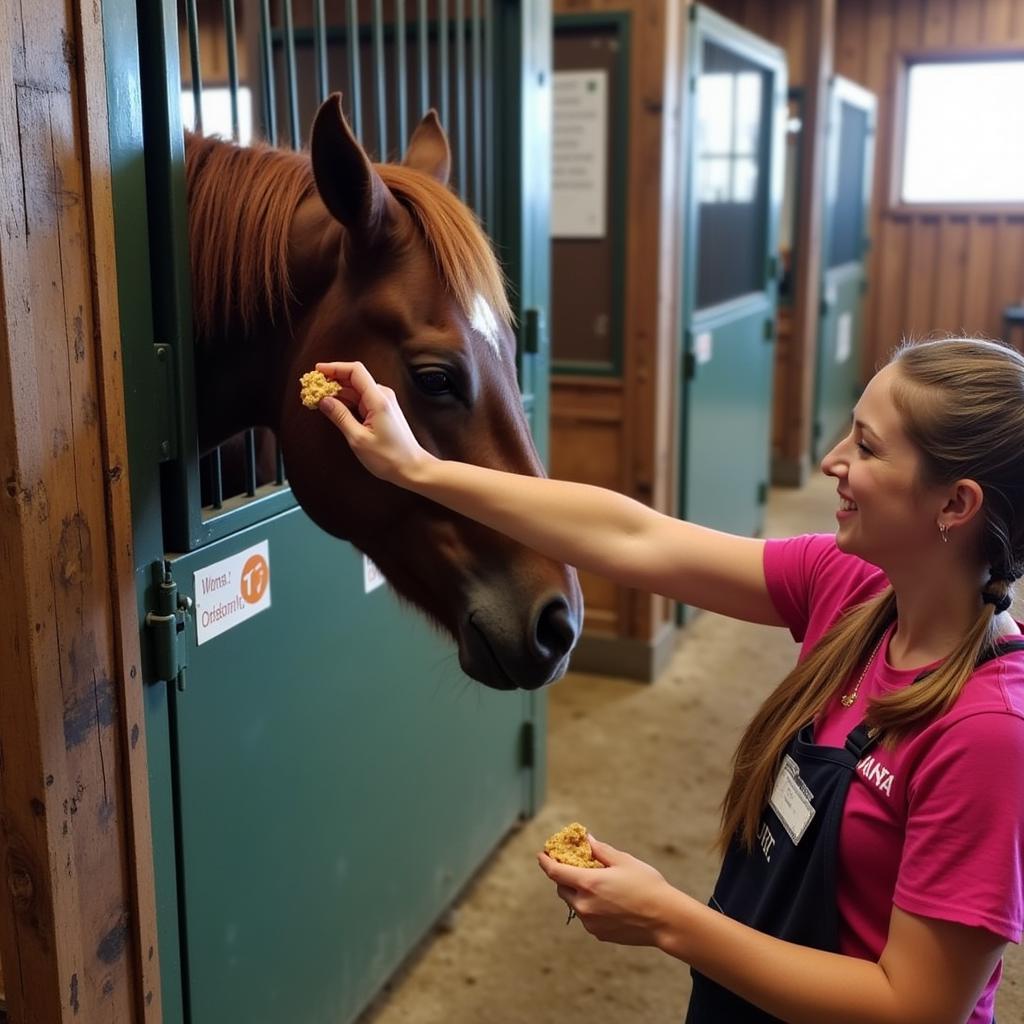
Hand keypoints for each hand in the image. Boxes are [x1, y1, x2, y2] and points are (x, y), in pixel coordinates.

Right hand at [315, 361, 433, 485]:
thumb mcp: (358, 439)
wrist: (412, 468)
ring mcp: (383, 403)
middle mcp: (382, 396)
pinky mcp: (382, 411)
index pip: (355, 371)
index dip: (335, 367)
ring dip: (338, 392)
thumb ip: (340, 417)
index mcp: (378, 399)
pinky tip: (333, 407)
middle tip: (313, 387)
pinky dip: (346, 401)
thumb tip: (323, 400)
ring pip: (356, 389)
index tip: (317, 371)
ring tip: (318, 397)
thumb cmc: (388, 457)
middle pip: (354, 378)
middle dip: (332, 380)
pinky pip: (361, 400)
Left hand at [537, 835, 680, 946]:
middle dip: (564, 877)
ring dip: (577, 893)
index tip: (541, 855)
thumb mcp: (624, 861)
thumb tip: (587, 840)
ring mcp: (591, 923)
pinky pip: (586, 917)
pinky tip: (606, 901)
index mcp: (588, 884)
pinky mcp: (599, 935)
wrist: (665, 920)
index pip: (555, 872)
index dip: (546, 862)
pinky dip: (589, 907)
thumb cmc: (647, 886)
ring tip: (594, 884)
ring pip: (574, 904)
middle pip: (562, 889)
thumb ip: (601, 851)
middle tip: (572, 867)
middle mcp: (585, 905)